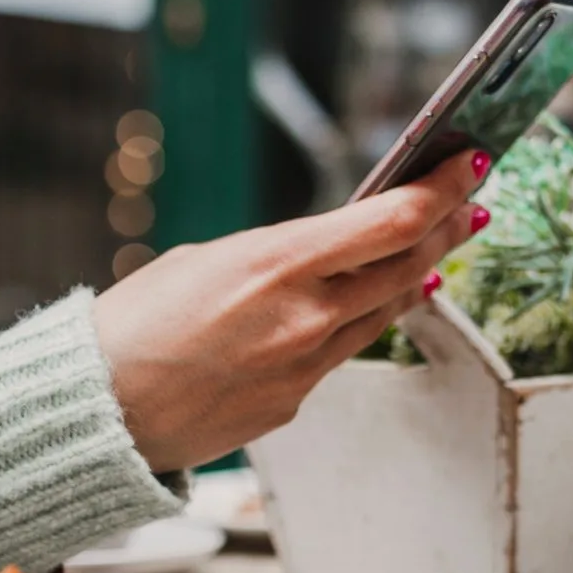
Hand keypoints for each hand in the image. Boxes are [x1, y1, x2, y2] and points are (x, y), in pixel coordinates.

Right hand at [95, 152, 486, 471]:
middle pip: (410, 265)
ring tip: (442, 247)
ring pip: (387, 312)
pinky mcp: (295, 401)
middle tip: (473, 200)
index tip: (470, 162)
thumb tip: (330, 251)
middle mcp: (305, 317)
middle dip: (449, 226)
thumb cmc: (136, 323)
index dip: (443, 188)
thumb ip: (280, 255)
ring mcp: (306, 366)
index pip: (392, 220)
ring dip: (422, 274)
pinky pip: (343, 352)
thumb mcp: (206, 260)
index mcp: (278, 264)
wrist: (100, 410)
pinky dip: (366, 320)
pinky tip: (374, 303)